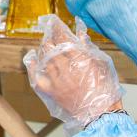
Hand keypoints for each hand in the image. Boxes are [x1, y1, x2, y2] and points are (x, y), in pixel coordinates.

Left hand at [23, 15, 123, 132]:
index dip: (57, 28)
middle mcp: (66, 68)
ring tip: (45, 46)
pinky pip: (37, 78)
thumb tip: (80, 33)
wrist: (101, 113)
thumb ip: (89, 47)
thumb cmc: (105, 88)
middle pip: (51, 48)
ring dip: (43, 51)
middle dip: (49, 39)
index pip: (64, 38)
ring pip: (44, 60)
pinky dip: (32, 67)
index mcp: (80, 59)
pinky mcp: (52, 92)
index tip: (53, 23)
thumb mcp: (102, 63)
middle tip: (49, 34)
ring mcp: (57, 80)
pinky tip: (31, 59)